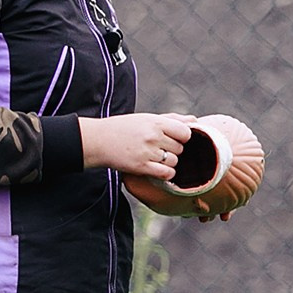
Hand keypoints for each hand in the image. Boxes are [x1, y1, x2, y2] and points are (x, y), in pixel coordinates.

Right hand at [80, 112, 194, 179]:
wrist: (98, 140)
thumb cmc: (124, 128)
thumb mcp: (146, 118)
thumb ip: (172, 119)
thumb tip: (194, 120)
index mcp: (156, 122)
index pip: (185, 132)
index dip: (182, 137)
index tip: (174, 138)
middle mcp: (153, 136)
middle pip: (180, 148)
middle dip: (173, 149)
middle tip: (160, 148)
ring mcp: (148, 152)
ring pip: (174, 161)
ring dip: (169, 162)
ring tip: (156, 158)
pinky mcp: (142, 167)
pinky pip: (166, 174)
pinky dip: (166, 174)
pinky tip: (157, 169)